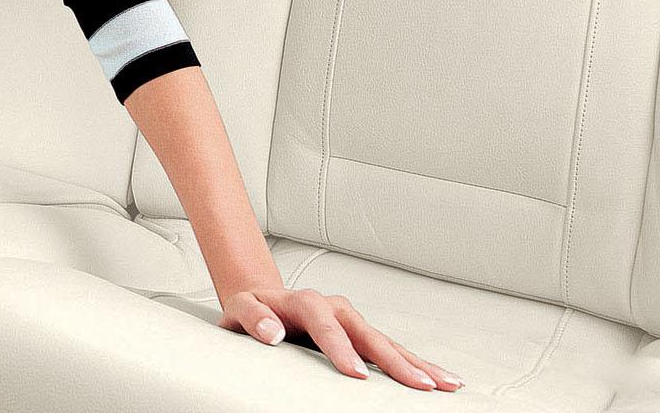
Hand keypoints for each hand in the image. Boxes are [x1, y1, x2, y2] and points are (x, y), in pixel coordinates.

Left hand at [219, 287, 463, 391]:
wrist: (263, 301)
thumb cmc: (253, 309)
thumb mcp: (240, 308)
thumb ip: (251, 317)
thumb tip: (271, 332)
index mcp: (307, 302)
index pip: (327, 326)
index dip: (341, 350)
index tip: (356, 374)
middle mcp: (336, 308)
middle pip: (370, 335)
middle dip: (396, 362)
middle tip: (422, 386)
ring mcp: (352, 321)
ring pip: (389, 344)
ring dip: (418, 364)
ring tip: (448, 385)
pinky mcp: (361, 335)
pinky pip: (391, 350)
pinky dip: (415, 364)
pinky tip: (439, 379)